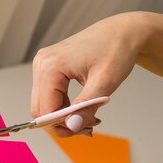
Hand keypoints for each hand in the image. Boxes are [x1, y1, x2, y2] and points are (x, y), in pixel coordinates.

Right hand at [31, 12, 162, 137]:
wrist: (122, 32)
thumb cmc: (116, 50)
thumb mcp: (105, 82)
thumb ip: (86, 107)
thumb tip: (71, 126)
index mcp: (50, 66)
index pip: (45, 109)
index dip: (62, 125)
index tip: (85, 130)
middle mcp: (41, 64)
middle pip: (40, 109)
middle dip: (62, 124)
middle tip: (87, 128)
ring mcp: (42, 65)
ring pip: (43, 105)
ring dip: (63, 117)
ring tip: (88, 118)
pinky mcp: (48, 68)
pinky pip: (49, 96)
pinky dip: (63, 108)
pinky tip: (81, 109)